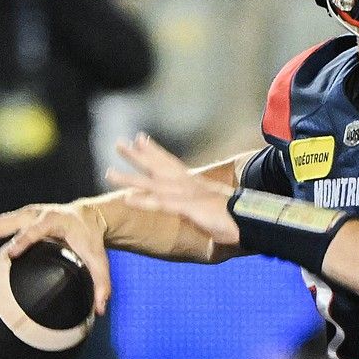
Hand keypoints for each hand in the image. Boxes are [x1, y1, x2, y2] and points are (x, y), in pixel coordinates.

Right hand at [0, 203, 111, 314]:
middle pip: (3, 223)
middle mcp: (34, 214)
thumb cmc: (90, 239)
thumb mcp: (98, 260)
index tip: (10, 254)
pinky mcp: (14, 219)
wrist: (86, 216)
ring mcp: (21, 215)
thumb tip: (101, 310)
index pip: (37, 229)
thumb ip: (102, 283)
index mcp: (55, 221)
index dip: (24, 240)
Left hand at [105, 133, 239, 245]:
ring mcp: (187, 195)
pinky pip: (161, 203)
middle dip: (137, 155)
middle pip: (158, 166)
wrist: (250, 220)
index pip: (170, 163)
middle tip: (118, 143)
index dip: (155, 151)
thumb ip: (204, 207)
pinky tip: (127, 199)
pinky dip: (144, 201)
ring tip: (108, 173)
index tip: (140, 139)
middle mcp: (188, 184)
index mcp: (194, 183)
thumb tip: (199, 210)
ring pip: (153, 184)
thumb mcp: (216, 208)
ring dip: (130, 179)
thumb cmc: (237, 216)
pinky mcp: (188, 207)